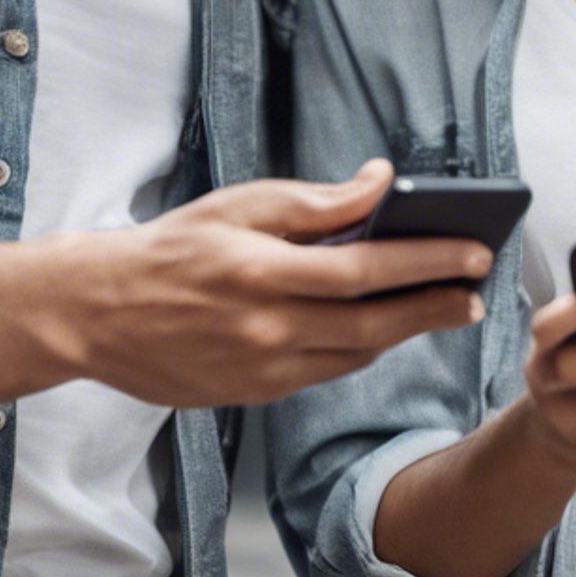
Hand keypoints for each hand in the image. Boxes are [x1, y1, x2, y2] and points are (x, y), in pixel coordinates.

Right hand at [74, 161, 491, 406]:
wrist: (97, 311)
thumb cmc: (173, 247)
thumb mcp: (240, 204)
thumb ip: (316, 200)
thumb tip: (381, 182)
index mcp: (261, 271)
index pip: (365, 269)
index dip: (427, 262)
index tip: (473, 250)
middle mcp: (265, 328)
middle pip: (373, 324)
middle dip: (434, 306)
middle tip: (478, 291)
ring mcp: (261, 369)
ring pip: (355, 356)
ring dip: (407, 332)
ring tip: (447, 306)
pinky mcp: (254, 394)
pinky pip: (326, 372)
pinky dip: (363, 351)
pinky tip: (388, 329)